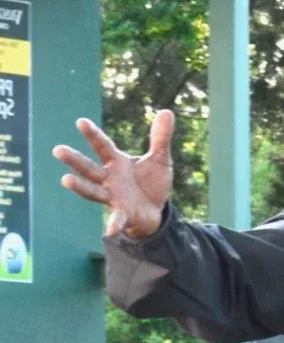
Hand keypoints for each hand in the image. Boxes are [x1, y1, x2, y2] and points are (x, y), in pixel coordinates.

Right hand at [53, 111, 174, 238]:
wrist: (157, 210)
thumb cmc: (151, 183)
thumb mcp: (160, 160)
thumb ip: (160, 138)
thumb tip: (167, 112)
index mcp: (116, 162)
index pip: (102, 146)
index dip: (92, 134)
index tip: (80, 121)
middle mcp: (109, 179)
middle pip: (89, 168)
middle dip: (74, 160)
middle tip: (57, 150)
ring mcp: (113, 197)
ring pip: (93, 191)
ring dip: (80, 186)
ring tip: (66, 180)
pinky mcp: (123, 214)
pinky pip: (116, 219)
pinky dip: (113, 224)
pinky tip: (109, 231)